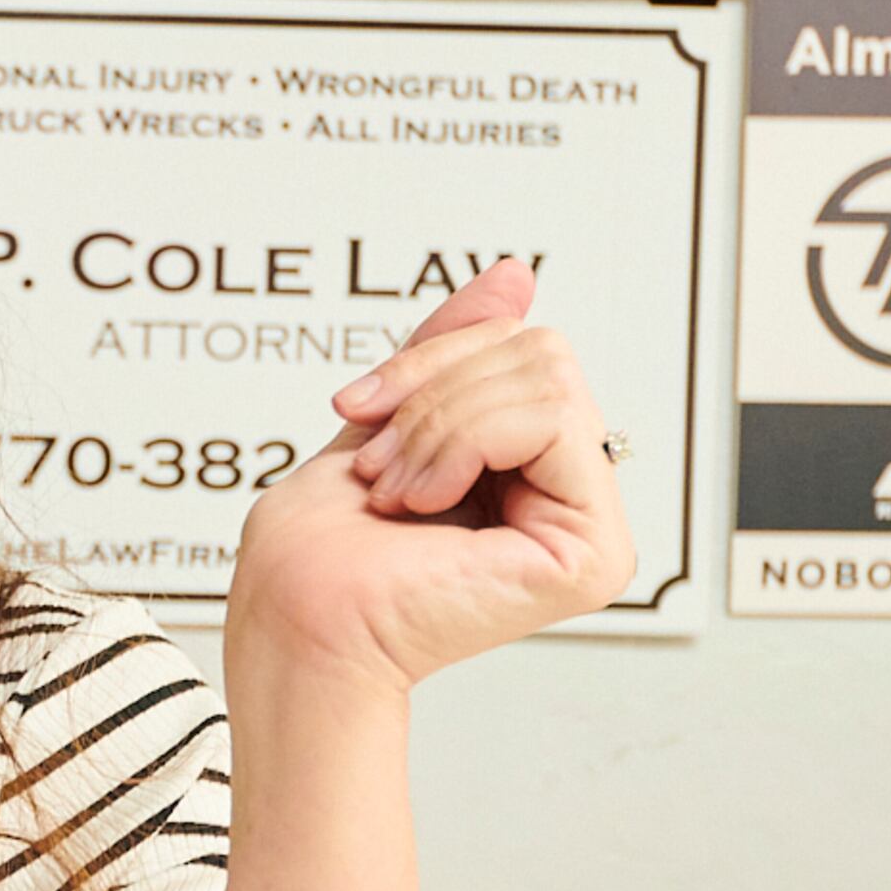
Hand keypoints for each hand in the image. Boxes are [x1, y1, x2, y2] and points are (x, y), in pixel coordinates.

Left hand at [225, 260, 636, 695]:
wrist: (296, 615)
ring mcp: (590, 526)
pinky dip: (466, 444)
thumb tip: (517, 276)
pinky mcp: (594, 552)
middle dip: (436, 394)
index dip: (432, 360)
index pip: (521, 345)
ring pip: (547, 378)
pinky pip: (551, 419)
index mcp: (529, 467)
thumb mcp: (390, 411)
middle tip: (383, 468)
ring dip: (440, 426)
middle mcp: (569, 496)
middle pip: (540, 351)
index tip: (360, 410)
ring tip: (400, 492)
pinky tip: (429, 504)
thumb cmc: (320, 546)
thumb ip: (457, 349)